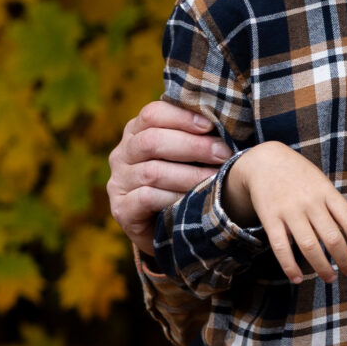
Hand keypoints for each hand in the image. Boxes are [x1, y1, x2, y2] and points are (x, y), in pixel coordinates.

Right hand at [109, 101, 231, 252]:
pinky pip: (148, 198)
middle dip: (193, 146)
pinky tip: (196, 199)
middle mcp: (122, 154)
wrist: (170, 230)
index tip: (211, 126)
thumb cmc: (186, 182)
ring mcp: (118, 182)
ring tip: (217, 178)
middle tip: (223, 154)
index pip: (152, 114)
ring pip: (152, 171)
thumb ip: (199, 135)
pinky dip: (175, 197)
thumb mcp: (190, 156)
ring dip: (190, 174)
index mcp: (136, 132)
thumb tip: (228, 118)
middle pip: (151, 141)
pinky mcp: (121, 209)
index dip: (182, 117)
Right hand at [224, 142, 346, 283]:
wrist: (264, 161)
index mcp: (327, 192)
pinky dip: (290, 267)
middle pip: (333, 238)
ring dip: (322, 267)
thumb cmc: (299, 176)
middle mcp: (310, 202)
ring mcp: (289, 211)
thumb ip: (334, 205)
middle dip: (344, 260)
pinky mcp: (270, 218)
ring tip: (330, 278)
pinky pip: (281, 248)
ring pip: (310, 246)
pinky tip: (297, 279)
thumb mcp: (321, 182)